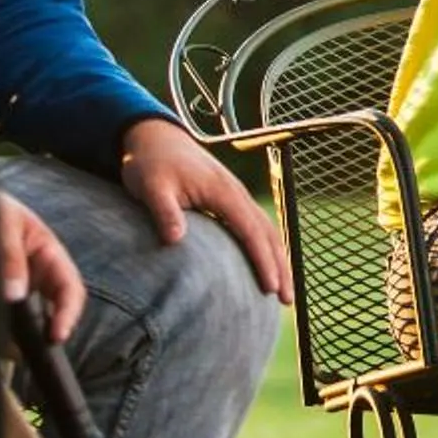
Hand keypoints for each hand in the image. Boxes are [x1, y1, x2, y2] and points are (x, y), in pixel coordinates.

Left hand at [0, 183, 89, 340]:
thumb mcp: (0, 227)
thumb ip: (10, 258)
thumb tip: (16, 295)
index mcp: (46, 257)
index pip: (68, 289)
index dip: (68, 313)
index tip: (57, 335)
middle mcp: (31, 278)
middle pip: (48, 313)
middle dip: (42, 334)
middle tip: (31, 352)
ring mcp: (7, 293)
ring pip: (18, 324)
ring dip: (13, 337)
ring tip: (4, 348)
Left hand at [121, 119, 291, 301]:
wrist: (154, 137)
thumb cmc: (150, 163)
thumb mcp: (151, 186)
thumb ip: (164, 211)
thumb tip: (175, 240)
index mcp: (222, 192)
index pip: (250, 230)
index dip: (262, 260)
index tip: (271, 287)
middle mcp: (236, 193)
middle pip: (268, 233)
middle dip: (280, 267)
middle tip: (287, 300)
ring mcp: (236, 195)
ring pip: (267, 230)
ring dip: (279, 259)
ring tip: (284, 290)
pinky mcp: (230, 199)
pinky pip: (257, 226)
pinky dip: (268, 247)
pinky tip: (267, 265)